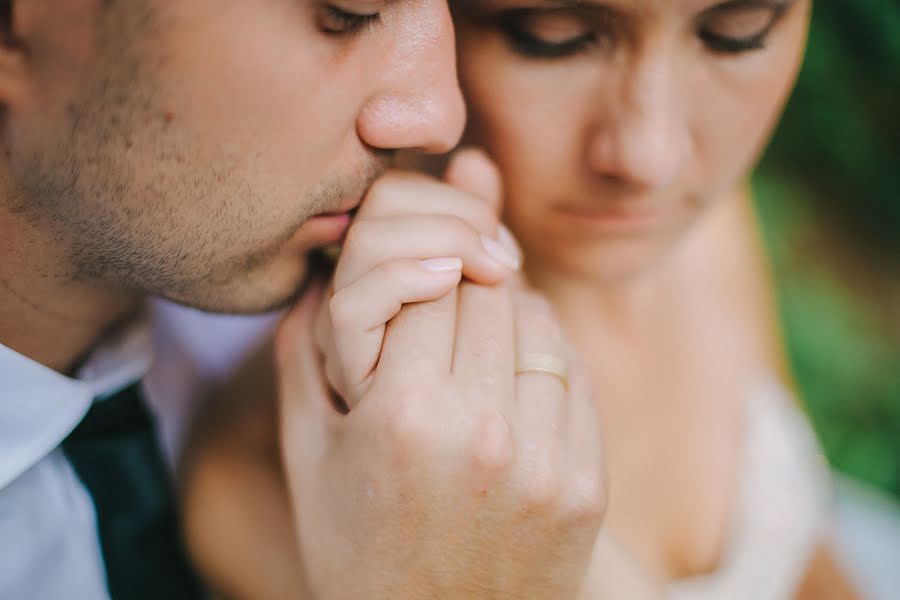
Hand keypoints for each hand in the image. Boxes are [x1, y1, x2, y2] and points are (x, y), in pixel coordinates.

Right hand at [275, 149, 605, 597]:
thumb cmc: (356, 550)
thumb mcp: (307, 456)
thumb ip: (303, 353)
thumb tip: (319, 273)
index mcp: (403, 414)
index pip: (430, 284)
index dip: (418, 276)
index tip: (414, 287)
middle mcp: (483, 430)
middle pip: (490, 294)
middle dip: (463, 288)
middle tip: (446, 302)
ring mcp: (545, 459)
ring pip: (540, 324)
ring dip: (508, 316)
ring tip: (479, 339)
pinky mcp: (586, 484)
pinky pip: (575, 375)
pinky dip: (546, 359)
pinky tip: (515, 379)